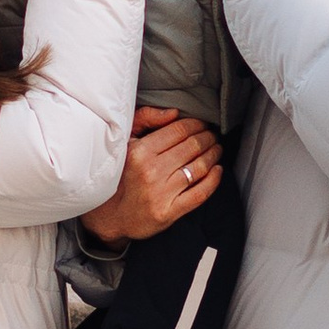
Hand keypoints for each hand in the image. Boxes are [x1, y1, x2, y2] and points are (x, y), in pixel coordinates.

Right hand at [80, 106, 221, 242]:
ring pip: (199, 167)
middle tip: (212, 135)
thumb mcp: (125, 142)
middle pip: (192, 147)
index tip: (202, 124)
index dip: (196, 124)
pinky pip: (200, 193)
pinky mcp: (169, 212)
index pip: (179, 130)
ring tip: (216, 149)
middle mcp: (151, 172)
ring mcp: (162, 193)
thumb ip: (146, 119)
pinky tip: (217, 170)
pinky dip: (214, 179)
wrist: (111, 216)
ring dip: (213, 155)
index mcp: (140, 152)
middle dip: (208, 138)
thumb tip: (174, 113)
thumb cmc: (119, 175)